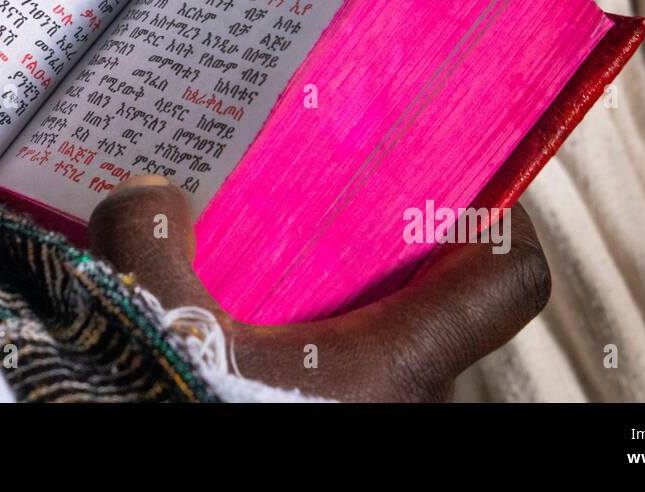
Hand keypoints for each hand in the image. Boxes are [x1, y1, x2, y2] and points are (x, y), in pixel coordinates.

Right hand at [89, 176, 550, 400]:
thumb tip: (151, 193)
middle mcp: (403, 401)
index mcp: (393, 362)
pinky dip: (311, 358)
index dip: (497, 219)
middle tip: (324, 219)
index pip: (507, 279)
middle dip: (384, 260)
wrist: (137, 488)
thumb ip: (151, 236)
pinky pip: (347, 386)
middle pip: (438, 308)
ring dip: (340, 314)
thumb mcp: (154, 317)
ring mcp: (373, 424)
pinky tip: (240, 341)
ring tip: (268, 282)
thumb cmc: (178, 407)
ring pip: (390, 352)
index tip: (453, 184)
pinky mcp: (331, 433)